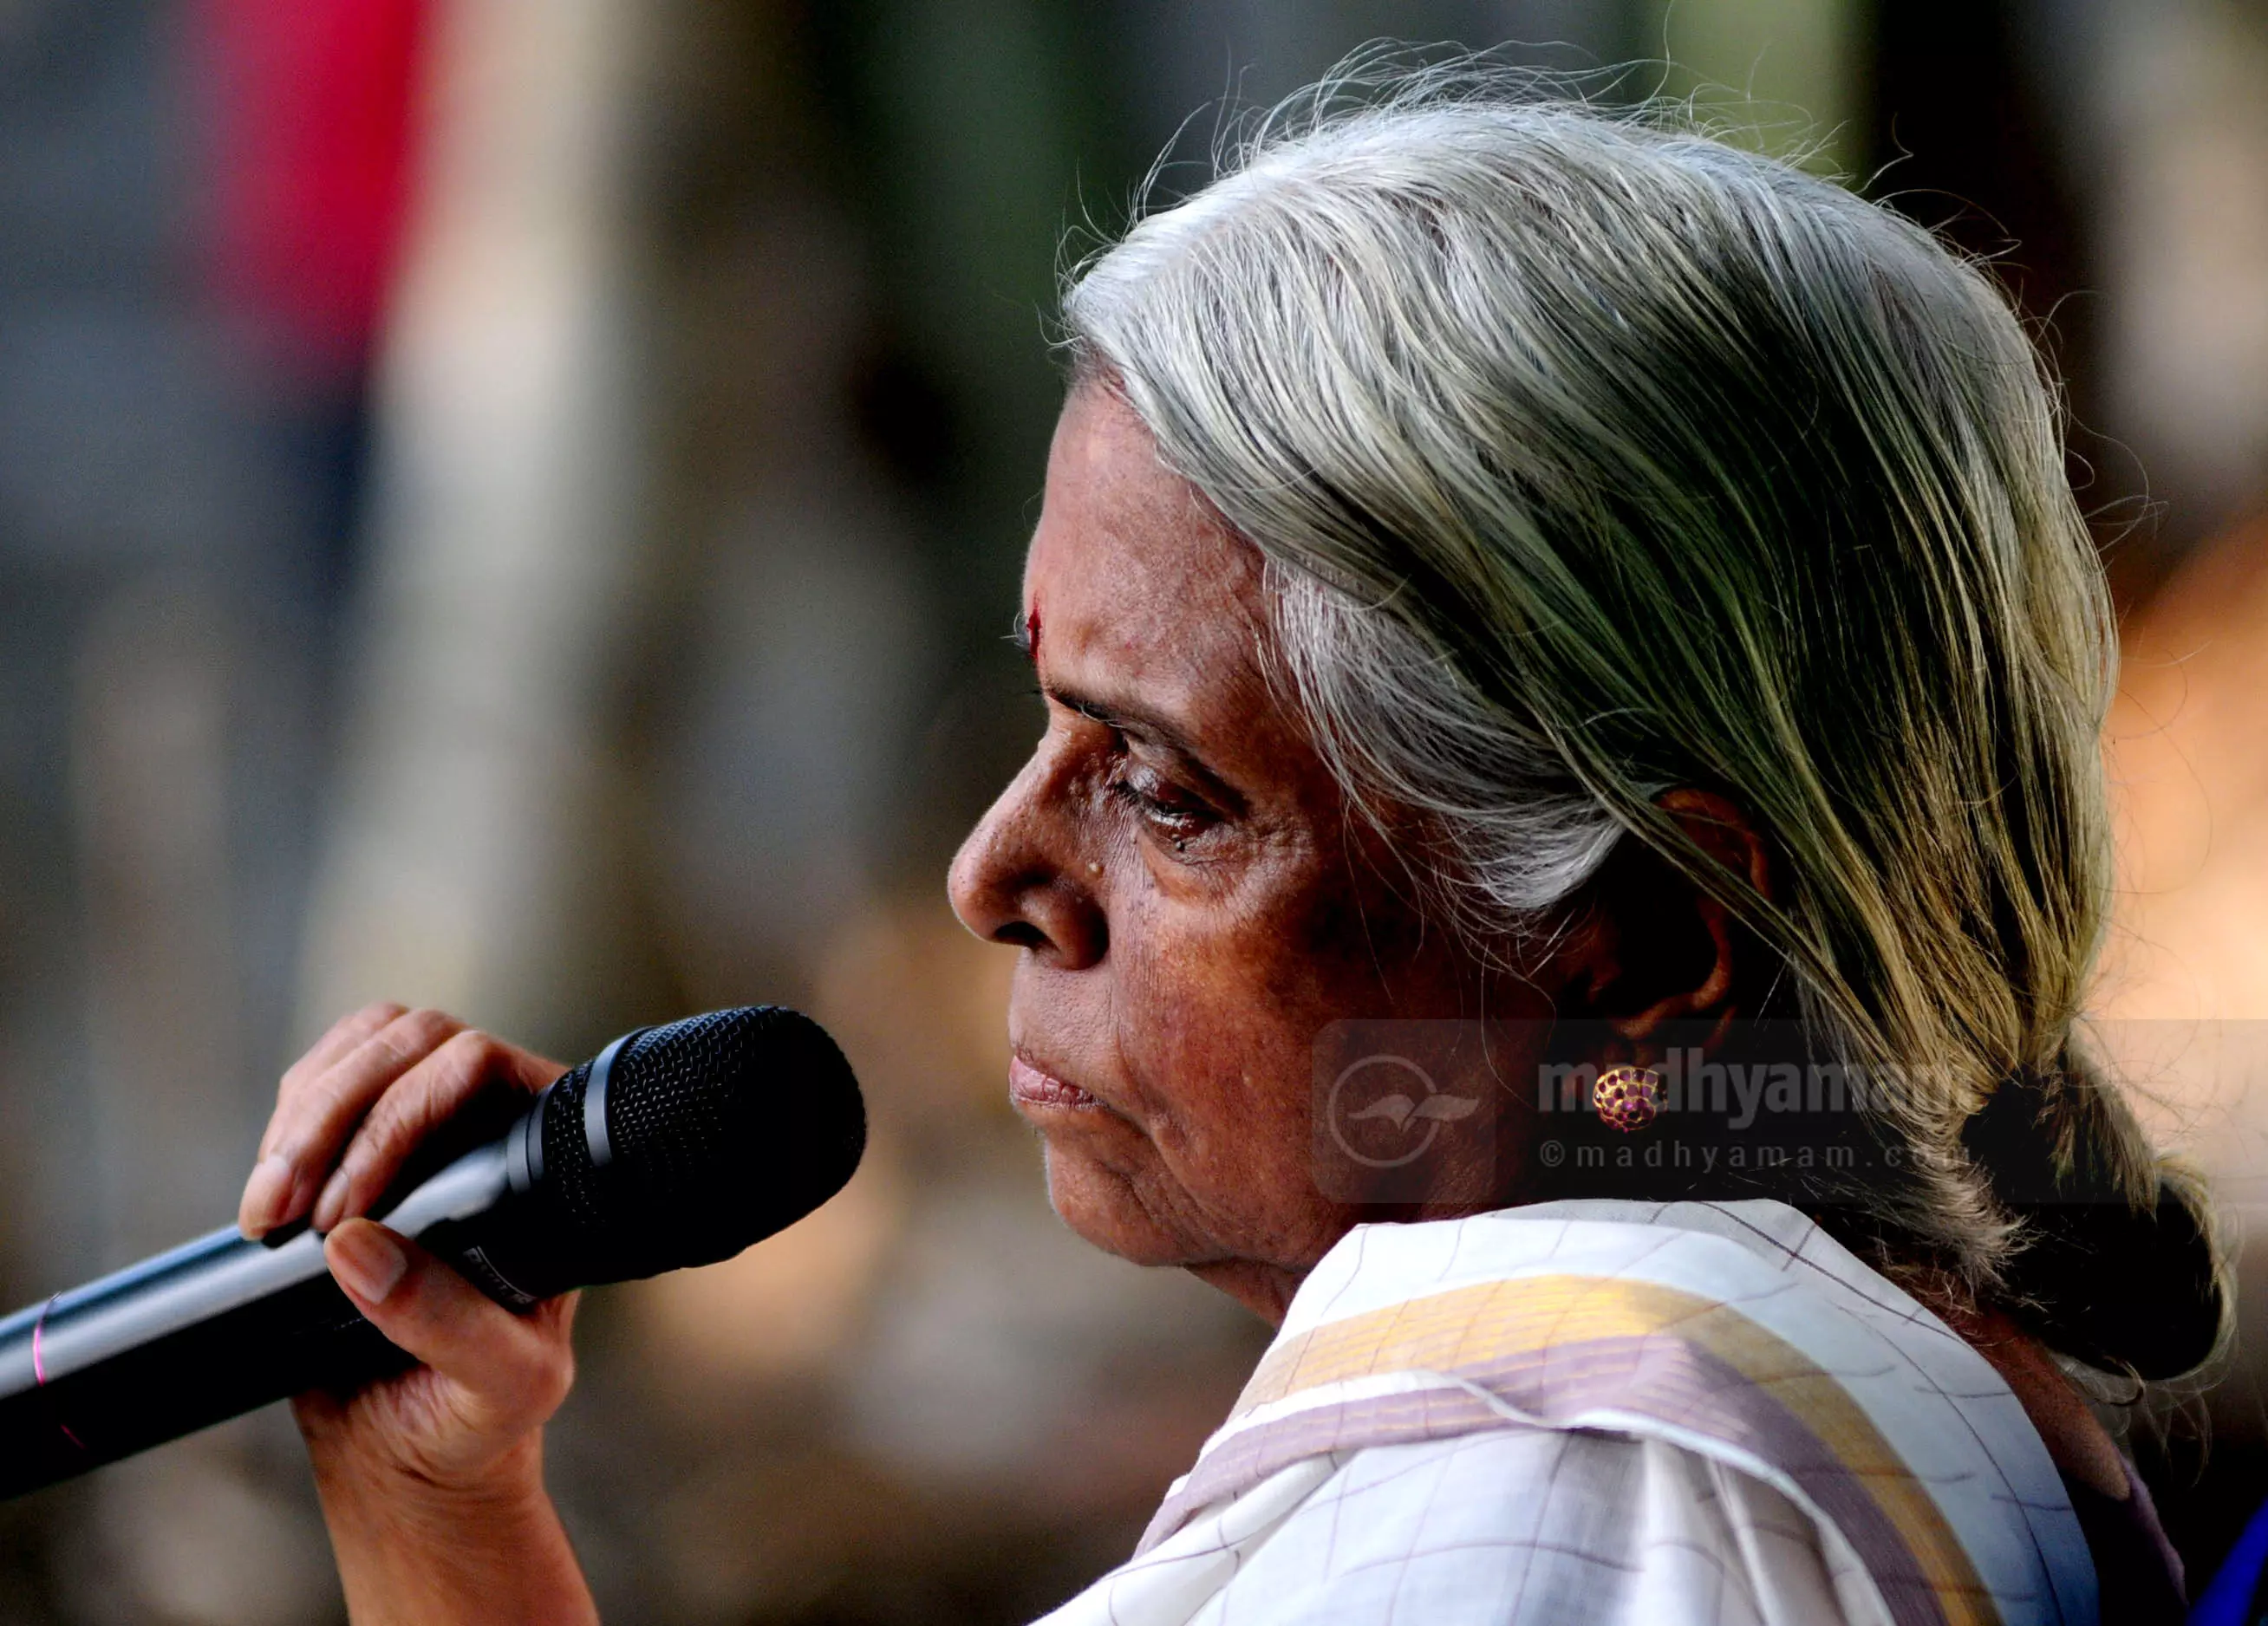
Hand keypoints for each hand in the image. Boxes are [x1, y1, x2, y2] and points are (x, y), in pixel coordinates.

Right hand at [242, 1005, 595, 1622]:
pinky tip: (268, 1199)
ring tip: (270, 1214)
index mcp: (552, 1164)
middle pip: (417, 1042)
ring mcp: (429, 1127)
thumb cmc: (482, 1416)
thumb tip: (358, 1246)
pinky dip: (282, 1129)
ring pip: (364, 1048)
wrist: (413, 1449)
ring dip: (301, 1116)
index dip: (410, 1111)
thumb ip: (449, 1323)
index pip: (487, 1071)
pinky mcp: (360, 1144)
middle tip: (293, 1210)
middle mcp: (498, 1129)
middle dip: (337, 1112)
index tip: (353, 1205)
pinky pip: (320, 1085)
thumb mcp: (502, 1386)